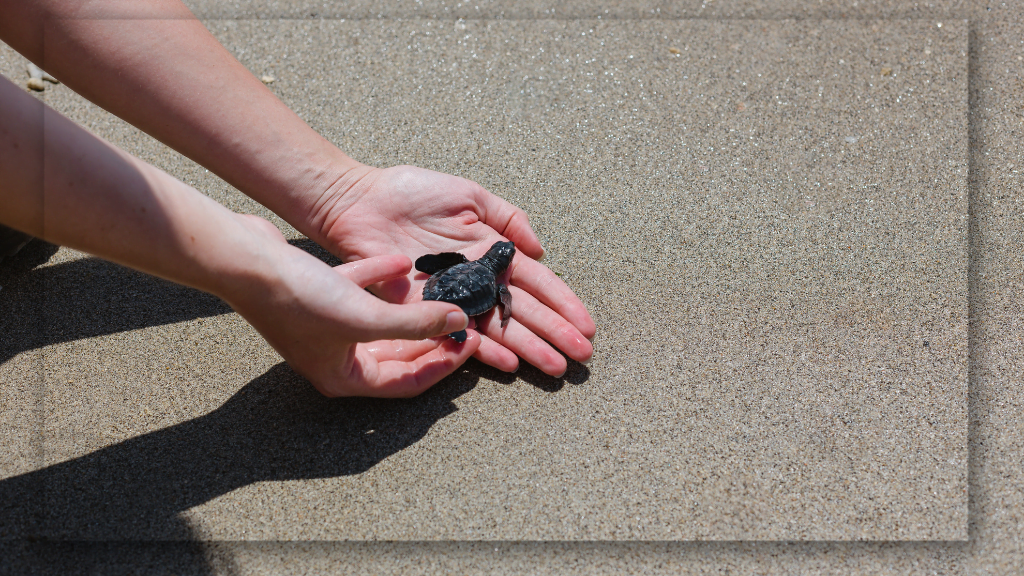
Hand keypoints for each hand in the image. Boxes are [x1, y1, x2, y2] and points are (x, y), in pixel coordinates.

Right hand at [225, 215, 480, 397]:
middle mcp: (334, 358)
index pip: (408, 383)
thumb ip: (417, 323)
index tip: (472, 341)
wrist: (242, 259)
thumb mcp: (366, 317)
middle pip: (398, 356)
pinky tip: (399, 263)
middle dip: (432, 338)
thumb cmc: (299, 298)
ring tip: (440, 293)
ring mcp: (324, 327)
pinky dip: (378, 280)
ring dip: (407, 308)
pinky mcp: (316, 295)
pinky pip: (357, 292)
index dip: (445, 364)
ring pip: (379, 322)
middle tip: (464, 320)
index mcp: (344, 378)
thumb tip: (459, 323)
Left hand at [317, 165, 595, 375]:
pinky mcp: (427, 310)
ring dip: (529, 349)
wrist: (361, 203)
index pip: (536, 283)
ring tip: (556, 368)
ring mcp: (454, 298)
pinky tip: (510, 365)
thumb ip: (508, 217)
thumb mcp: (469, 194)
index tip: (586, 325)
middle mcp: (478, 281)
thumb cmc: (411, 192)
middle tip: (582, 357)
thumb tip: (540, 250)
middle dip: (555, 334)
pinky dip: (485, 351)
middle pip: (524, 312)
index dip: (563, 303)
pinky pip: (460, 334)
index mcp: (492, 254)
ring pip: (499, 329)